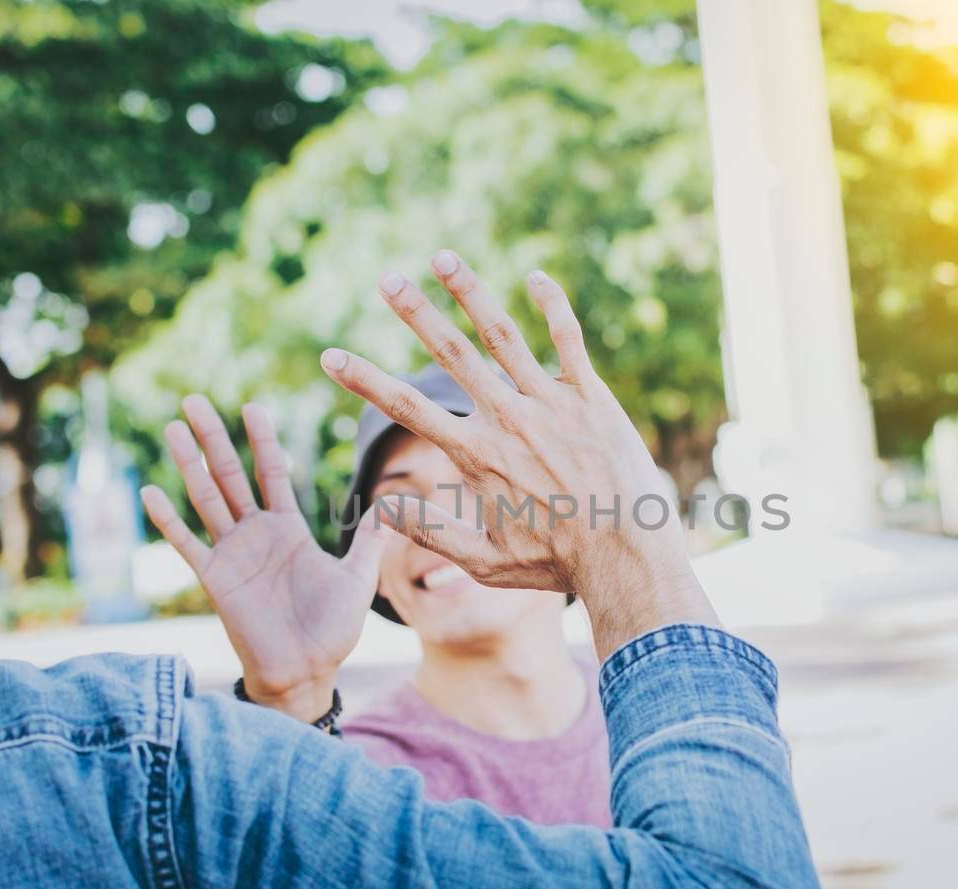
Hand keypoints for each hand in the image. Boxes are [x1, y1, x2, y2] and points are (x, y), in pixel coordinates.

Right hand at [140, 396, 386, 721]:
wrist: (308, 673)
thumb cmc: (333, 630)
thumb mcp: (360, 576)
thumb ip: (371, 538)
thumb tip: (396, 501)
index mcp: (288, 529)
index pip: (271, 473)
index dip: (262, 440)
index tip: (252, 406)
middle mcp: (256, 535)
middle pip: (230, 475)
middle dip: (214, 437)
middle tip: (194, 398)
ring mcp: (232, 555)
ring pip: (206, 498)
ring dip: (189, 463)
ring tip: (173, 427)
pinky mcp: (215, 579)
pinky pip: (187, 544)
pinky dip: (168, 520)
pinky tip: (149, 492)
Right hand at [319, 250, 718, 660]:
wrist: (627, 554)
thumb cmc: (555, 563)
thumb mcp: (483, 561)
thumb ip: (430, 531)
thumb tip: (381, 508)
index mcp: (476, 454)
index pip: (406, 408)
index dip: (364, 380)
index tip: (330, 357)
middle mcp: (508, 418)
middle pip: (451, 354)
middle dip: (414, 312)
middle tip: (386, 278)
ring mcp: (551, 401)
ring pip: (503, 334)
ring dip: (470, 292)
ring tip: (442, 258)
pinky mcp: (591, 396)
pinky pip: (568, 339)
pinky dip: (552, 305)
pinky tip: (536, 276)